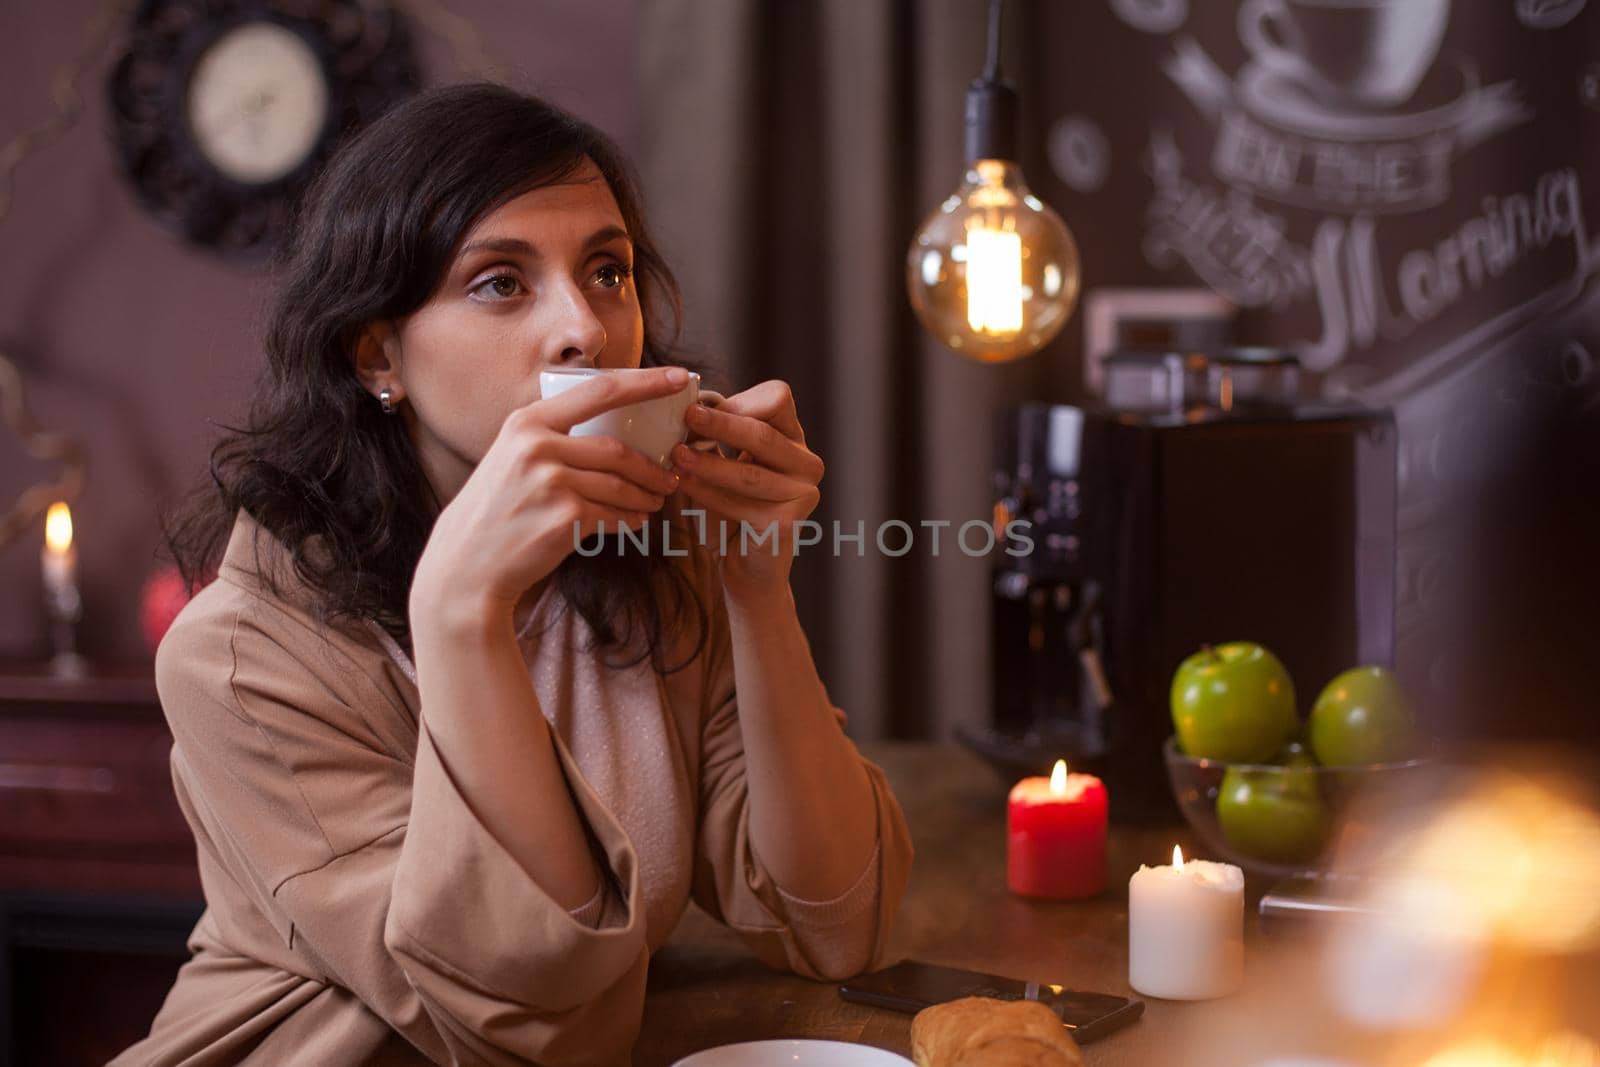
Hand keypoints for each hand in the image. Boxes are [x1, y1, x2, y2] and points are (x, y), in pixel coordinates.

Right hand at [412, 367, 687, 630]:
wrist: (465, 566)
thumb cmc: (495, 512)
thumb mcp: (511, 459)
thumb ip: (553, 439)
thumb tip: (613, 435)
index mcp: (527, 423)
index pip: (599, 391)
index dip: (646, 383)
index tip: (679, 378)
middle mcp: (537, 446)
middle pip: (616, 450)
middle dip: (651, 467)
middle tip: (671, 477)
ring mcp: (551, 482)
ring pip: (619, 485)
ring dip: (645, 496)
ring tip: (656, 502)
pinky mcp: (564, 518)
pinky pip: (613, 515)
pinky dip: (631, 520)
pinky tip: (636, 522)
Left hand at [669, 379, 824, 597]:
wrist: (746, 567)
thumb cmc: (731, 510)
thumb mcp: (725, 464)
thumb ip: (716, 437)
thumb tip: (690, 406)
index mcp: (794, 440)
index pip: (777, 400)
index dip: (739, 401)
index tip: (699, 406)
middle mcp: (807, 464)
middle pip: (763, 433)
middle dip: (721, 424)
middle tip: (687, 418)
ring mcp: (802, 495)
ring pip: (749, 472)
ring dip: (708, 463)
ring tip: (676, 457)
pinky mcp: (786, 524)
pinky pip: (739, 504)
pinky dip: (706, 494)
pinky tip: (682, 485)